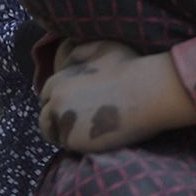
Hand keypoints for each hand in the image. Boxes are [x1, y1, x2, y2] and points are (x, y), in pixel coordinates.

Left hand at [37, 39, 186, 150]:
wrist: (149, 91)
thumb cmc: (130, 68)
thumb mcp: (100, 48)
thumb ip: (77, 54)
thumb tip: (66, 62)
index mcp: (59, 80)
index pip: (46, 96)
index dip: (59, 103)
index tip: (74, 109)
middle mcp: (56, 99)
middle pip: (45, 118)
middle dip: (58, 121)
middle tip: (80, 126)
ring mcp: (63, 120)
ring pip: (55, 134)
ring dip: (66, 135)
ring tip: (88, 135)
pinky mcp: (73, 139)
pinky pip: (70, 146)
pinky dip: (81, 145)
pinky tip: (99, 138)